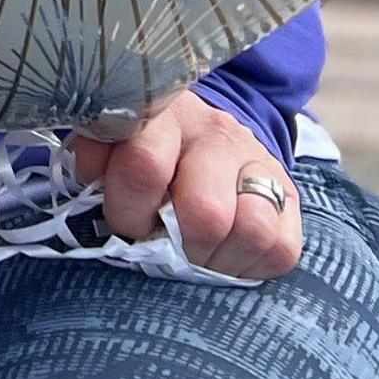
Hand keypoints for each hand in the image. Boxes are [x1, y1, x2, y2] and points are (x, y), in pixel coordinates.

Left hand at [68, 95, 304, 279]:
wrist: (202, 141)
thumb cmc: (143, 154)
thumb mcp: (109, 148)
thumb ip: (93, 156)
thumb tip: (89, 172)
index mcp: (163, 114)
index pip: (145, 165)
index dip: (128, 210)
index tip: (124, 222)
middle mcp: (216, 132)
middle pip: (206, 211)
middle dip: (176, 243)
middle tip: (163, 242)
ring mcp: (258, 162)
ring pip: (252, 229)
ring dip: (216, 257)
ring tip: (194, 251)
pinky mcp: (289, 196)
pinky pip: (282, 247)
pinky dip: (250, 264)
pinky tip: (225, 252)